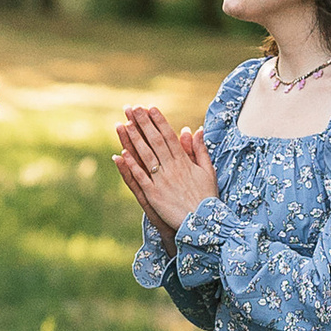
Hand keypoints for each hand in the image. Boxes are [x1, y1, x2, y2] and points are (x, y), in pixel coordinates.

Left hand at [113, 103, 215, 230]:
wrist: (203, 223)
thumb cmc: (206, 197)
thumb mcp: (208, 171)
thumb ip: (200, 150)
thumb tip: (195, 130)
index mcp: (184, 162)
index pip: (169, 136)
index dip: (158, 121)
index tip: (150, 107)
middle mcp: (172, 168)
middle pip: (155, 141)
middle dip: (143, 123)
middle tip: (132, 108)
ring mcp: (162, 181)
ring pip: (145, 156)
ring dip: (133, 139)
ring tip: (122, 124)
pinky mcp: (153, 195)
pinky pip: (140, 178)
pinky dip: (131, 166)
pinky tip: (121, 154)